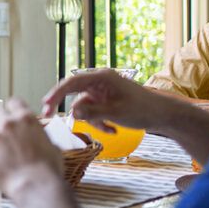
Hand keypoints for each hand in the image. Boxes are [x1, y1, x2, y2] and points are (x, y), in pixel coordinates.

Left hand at [0, 99, 62, 196]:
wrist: (35, 186)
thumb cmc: (48, 168)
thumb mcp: (52, 146)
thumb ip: (40, 138)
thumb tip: (39, 141)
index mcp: (26, 119)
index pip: (14, 102)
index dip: (14, 108)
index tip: (13, 113)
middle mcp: (8, 124)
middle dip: (0, 120)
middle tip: (6, 133)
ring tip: (10, 161)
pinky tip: (4, 168)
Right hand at [42, 68, 171, 132]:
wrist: (163, 115)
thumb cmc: (142, 109)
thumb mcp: (115, 112)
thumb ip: (92, 112)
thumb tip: (72, 112)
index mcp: (101, 77)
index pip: (71, 83)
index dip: (55, 94)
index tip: (45, 106)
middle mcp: (99, 82)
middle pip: (73, 92)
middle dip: (67, 106)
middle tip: (49, 116)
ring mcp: (102, 91)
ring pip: (84, 106)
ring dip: (93, 120)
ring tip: (109, 129)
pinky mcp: (106, 101)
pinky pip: (94, 111)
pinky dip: (100, 122)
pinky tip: (114, 129)